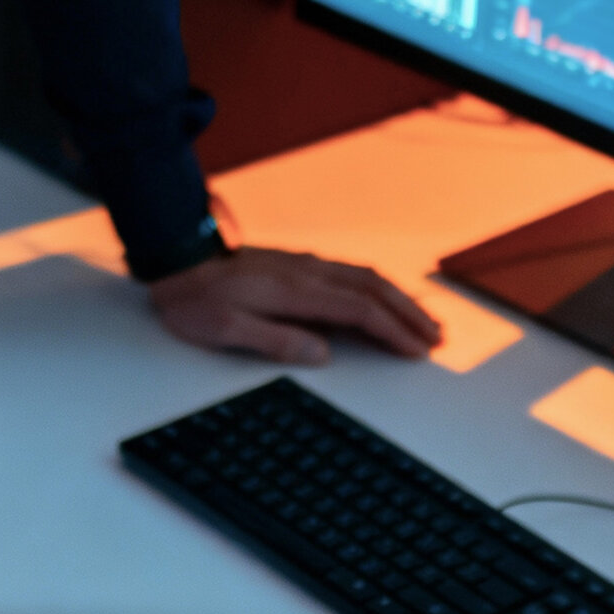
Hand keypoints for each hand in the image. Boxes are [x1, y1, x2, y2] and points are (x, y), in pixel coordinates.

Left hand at [149, 247, 440, 365]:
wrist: (176, 259)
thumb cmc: (195, 300)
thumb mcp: (226, 329)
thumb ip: (276, 341)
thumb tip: (323, 354)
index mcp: (295, 291)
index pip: (359, 311)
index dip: (393, 332)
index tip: (417, 350)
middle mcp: (307, 272)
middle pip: (373, 290)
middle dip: (409, 315)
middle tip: (437, 338)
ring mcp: (305, 264)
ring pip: (366, 277)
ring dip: (399, 298)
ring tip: (423, 320)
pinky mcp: (298, 263)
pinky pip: (350, 272)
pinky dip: (377, 286)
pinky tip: (384, 297)